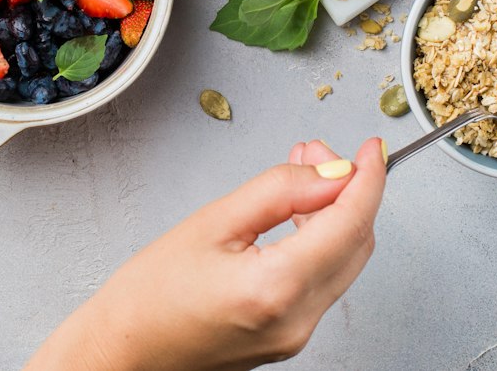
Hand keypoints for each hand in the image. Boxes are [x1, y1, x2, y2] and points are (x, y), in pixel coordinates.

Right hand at [24, 136, 385, 370]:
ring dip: (336, 213)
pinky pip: (324, 280)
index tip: (371, 147)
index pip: (350, 223)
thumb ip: (279, 190)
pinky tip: (296, 213)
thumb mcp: (214, 220)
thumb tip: (331, 171)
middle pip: (356, 243)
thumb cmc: (151, 293)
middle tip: (316, 150)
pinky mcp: (288, 338)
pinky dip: (321, 240)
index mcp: (278, 288)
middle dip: (348, 189)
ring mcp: (297, 336)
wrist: (124, 352)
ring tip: (302, 171)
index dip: (368, 178)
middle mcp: (298, 320)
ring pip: (345, 262)